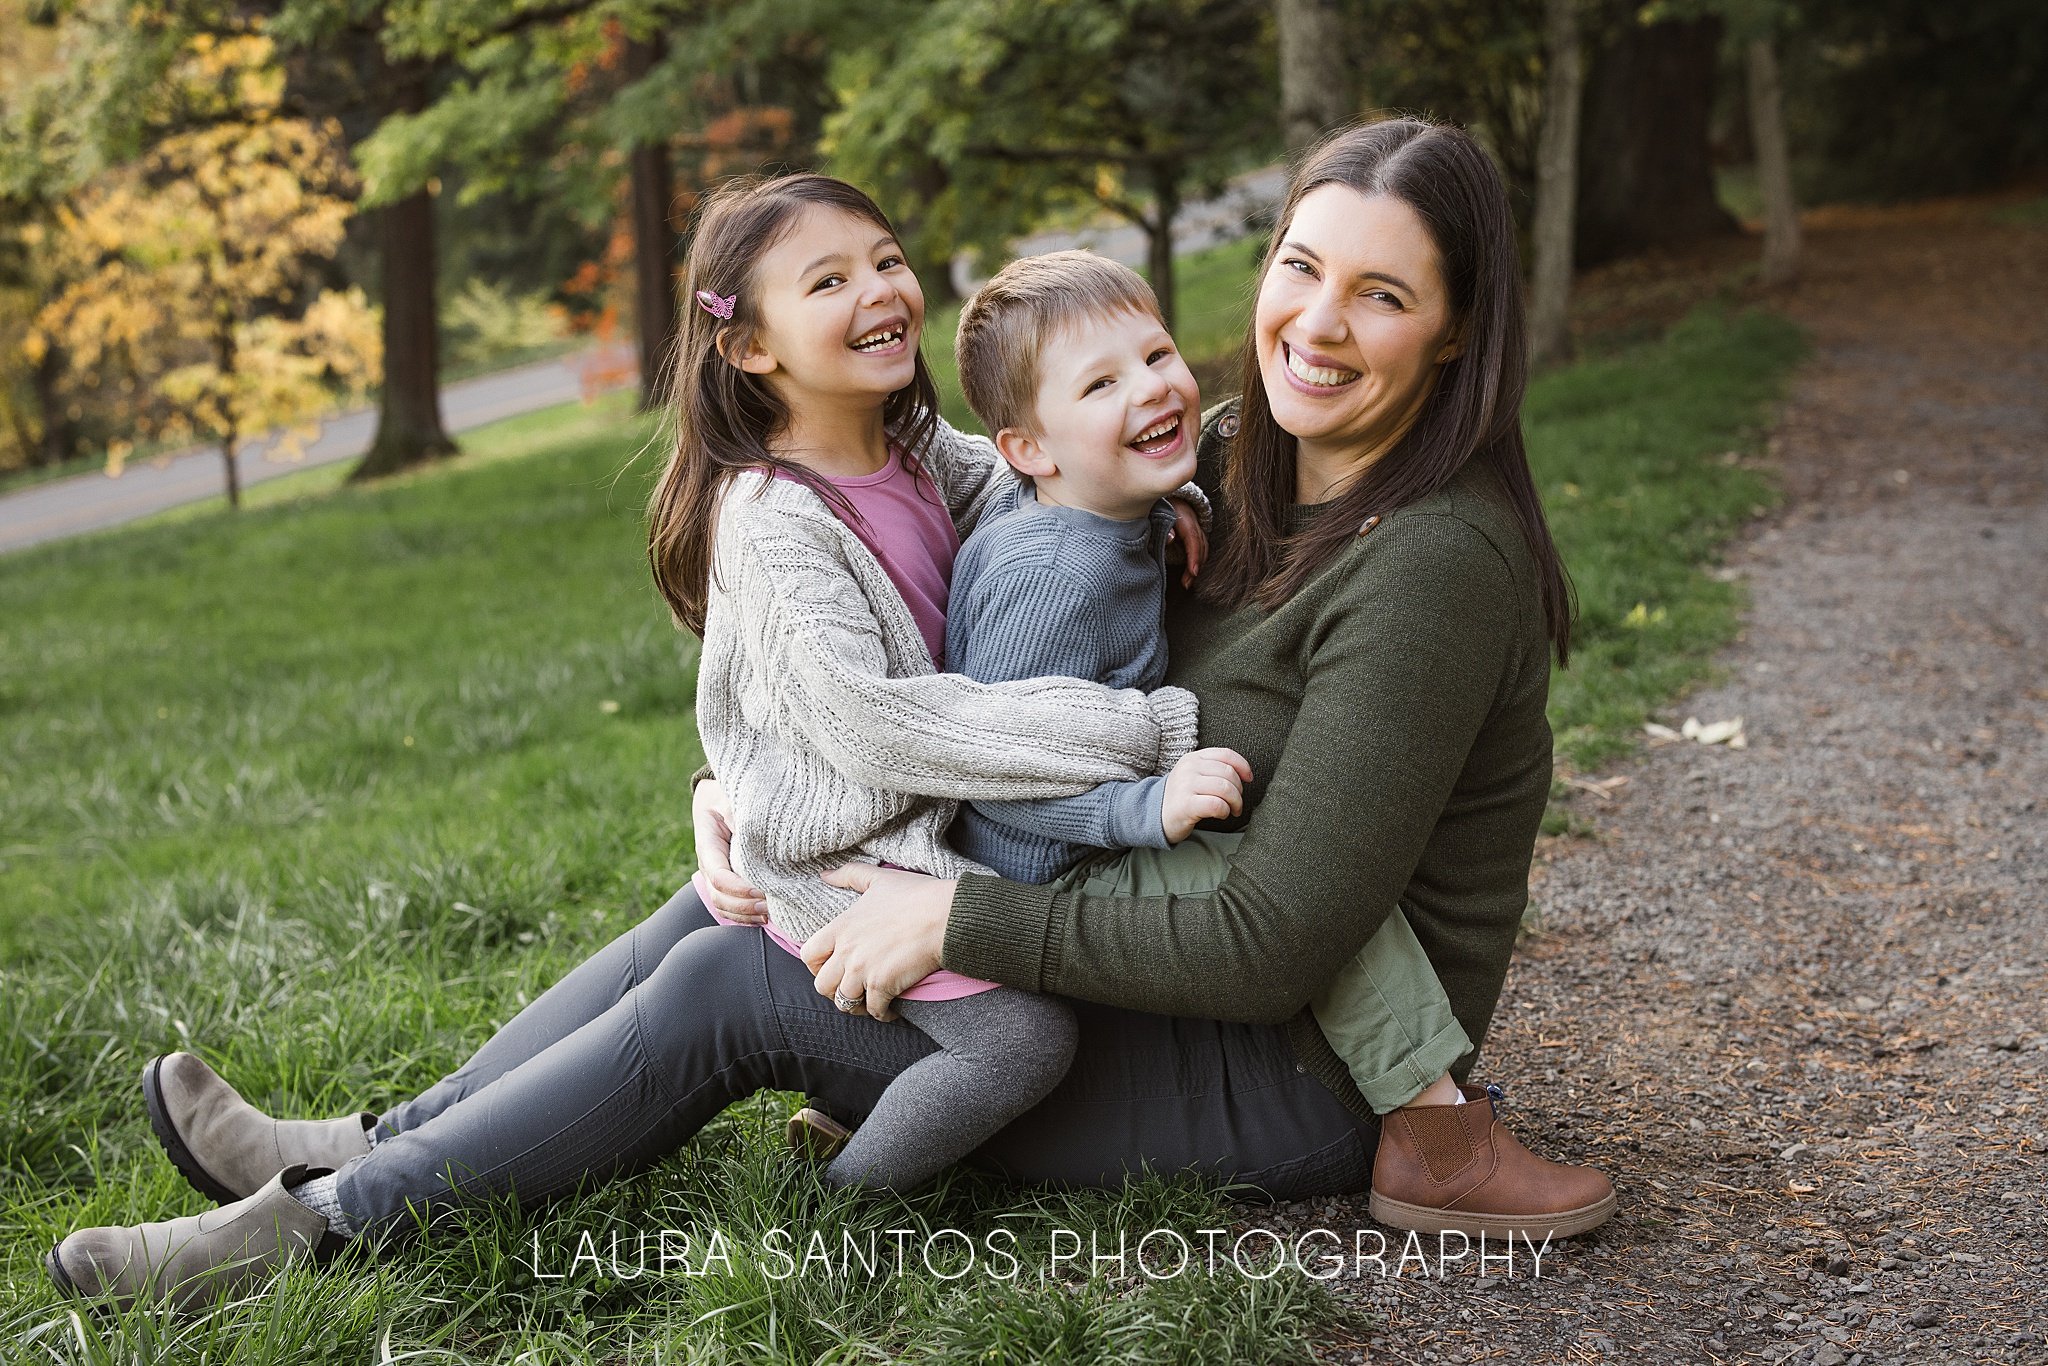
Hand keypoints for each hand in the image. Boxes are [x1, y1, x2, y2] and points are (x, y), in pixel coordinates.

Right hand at [692, 777, 766, 922]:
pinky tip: (763, 916)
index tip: (762, 890)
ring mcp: (715, 872)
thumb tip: (756, 833)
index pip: (718, 875)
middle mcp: (709, 862)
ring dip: (743, 914)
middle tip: (769, 905)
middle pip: (718, 895)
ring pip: (721, 904)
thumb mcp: (733, 797)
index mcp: (708, 843)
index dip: (739, 889)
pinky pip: (728, 905)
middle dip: (743, 906)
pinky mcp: (726, 878)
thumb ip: (741, 815)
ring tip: (768, 914)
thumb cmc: (730, 793)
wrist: (722, 794)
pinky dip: (743, 916)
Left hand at [801, 864, 955, 1021]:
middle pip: (822, 985)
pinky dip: (881, 1014)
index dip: (816, 966)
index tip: (830, 967)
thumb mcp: (879, 878)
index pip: (809, 954)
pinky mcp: (882, 985)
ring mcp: (862, 970)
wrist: (945, 916)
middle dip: (833, 990)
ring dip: (855, 1005)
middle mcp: (847, 951)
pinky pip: (873, 1011)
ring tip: (868, 1002)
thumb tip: (825, 874)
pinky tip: (890, 1010)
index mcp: (842, 927)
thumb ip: (849, 875)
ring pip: (843, 1002)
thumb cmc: (916, 895)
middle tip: (849, 988)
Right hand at [1160, 747, 1251, 842]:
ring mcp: (1186, 785)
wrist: (1155, 815)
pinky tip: (1221, 814)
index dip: (1243, 766)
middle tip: (1236, 803)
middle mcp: (1189, 768)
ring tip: (1231, 810)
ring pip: (1225, 789)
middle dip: (1239, 791)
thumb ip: (1214, 769)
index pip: (1226, 754)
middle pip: (1229, 774)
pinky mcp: (1186, 804)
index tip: (1248, 779)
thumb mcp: (1193, 775)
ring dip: (1235, 803)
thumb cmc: (1181, 797)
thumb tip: (1244, 773)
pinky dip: (1225, 811)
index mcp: (1193, 758)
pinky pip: (1217, 805)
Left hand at [1166, 498, 1207, 588]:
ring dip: (1198, 566)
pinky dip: (1198, 559)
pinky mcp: (1194, 531)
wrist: (1163, 491)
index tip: (1193, 572)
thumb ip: (1163, 527)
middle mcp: (1194, 523)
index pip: (1193, 541)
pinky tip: (1191, 571)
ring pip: (1203, 548)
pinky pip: (1200, 547)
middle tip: (1186, 583)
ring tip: (1188, 581)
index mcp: (1186, 519)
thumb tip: (1171, 539)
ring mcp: (1196, 527)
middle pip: (1201, 547)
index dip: (1194, 557)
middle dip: (1196, 567)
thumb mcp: (1157, 514)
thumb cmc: (1158, 506)